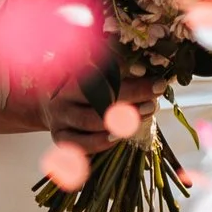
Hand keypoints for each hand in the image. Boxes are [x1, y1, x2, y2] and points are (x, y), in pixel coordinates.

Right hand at [37, 75, 166, 156]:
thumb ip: (118, 67)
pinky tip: (119, 137)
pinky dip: (100, 142)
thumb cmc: (85, 87)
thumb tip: (142, 70)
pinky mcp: (61, 138)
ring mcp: (60, 117)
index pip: (96, 67)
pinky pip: (80, 144)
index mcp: (70, 72)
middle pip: (96, 93)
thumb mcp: (97, 71)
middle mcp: (62, 94)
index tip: (145, 70)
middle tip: (156, 90)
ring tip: (149, 110)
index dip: (121, 67)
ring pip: (89, 119)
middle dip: (131, 92)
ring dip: (122, 118)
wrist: (54, 106)